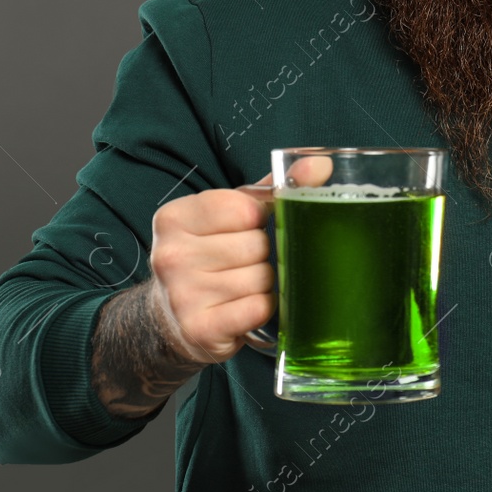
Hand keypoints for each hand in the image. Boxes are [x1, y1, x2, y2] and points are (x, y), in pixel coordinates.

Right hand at [146, 156, 330, 363]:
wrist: (174, 318)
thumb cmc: (211, 257)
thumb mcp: (231, 216)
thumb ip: (271, 189)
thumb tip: (319, 163)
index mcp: (174, 218)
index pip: (245, 208)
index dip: (259, 220)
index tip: (248, 230)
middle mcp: (171, 254)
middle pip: (256, 245)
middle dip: (263, 255)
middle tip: (245, 264)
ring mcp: (182, 294)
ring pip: (261, 278)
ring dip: (264, 284)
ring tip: (243, 286)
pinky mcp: (199, 328)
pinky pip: (258, 308)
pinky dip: (262, 308)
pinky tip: (244, 308)